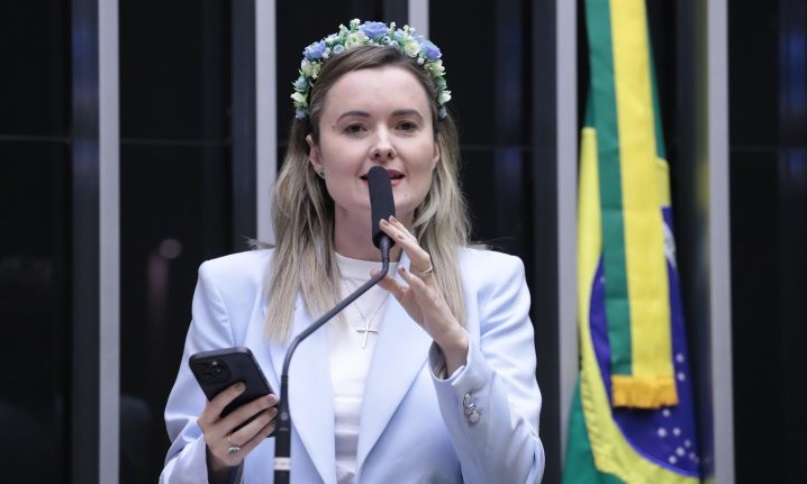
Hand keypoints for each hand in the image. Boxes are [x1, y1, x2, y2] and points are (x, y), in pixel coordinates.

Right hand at [197, 382, 278, 478]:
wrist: (217, 452)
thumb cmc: (220, 425)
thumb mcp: (214, 415)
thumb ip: (221, 401)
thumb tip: (240, 382)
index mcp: (206, 419)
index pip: (216, 404)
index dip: (229, 394)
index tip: (244, 384)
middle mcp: (211, 434)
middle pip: (236, 417)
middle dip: (256, 406)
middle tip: (271, 398)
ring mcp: (222, 447)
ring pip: (245, 433)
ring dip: (262, 420)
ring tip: (273, 410)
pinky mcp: (233, 457)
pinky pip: (251, 444)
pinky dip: (263, 433)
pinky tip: (272, 424)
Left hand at [376, 217, 468, 372]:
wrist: (443, 330)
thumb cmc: (426, 311)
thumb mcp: (403, 296)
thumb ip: (389, 283)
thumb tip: (374, 272)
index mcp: (420, 272)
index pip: (410, 248)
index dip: (400, 233)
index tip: (389, 221)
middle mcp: (427, 275)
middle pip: (415, 249)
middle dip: (402, 234)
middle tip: (388, 222)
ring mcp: (430, 286)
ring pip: (422, 262)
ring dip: (409, 248)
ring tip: (396, 237)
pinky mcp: (431, 300)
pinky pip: (422, 287)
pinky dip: (413, 278)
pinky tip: (403, 271)